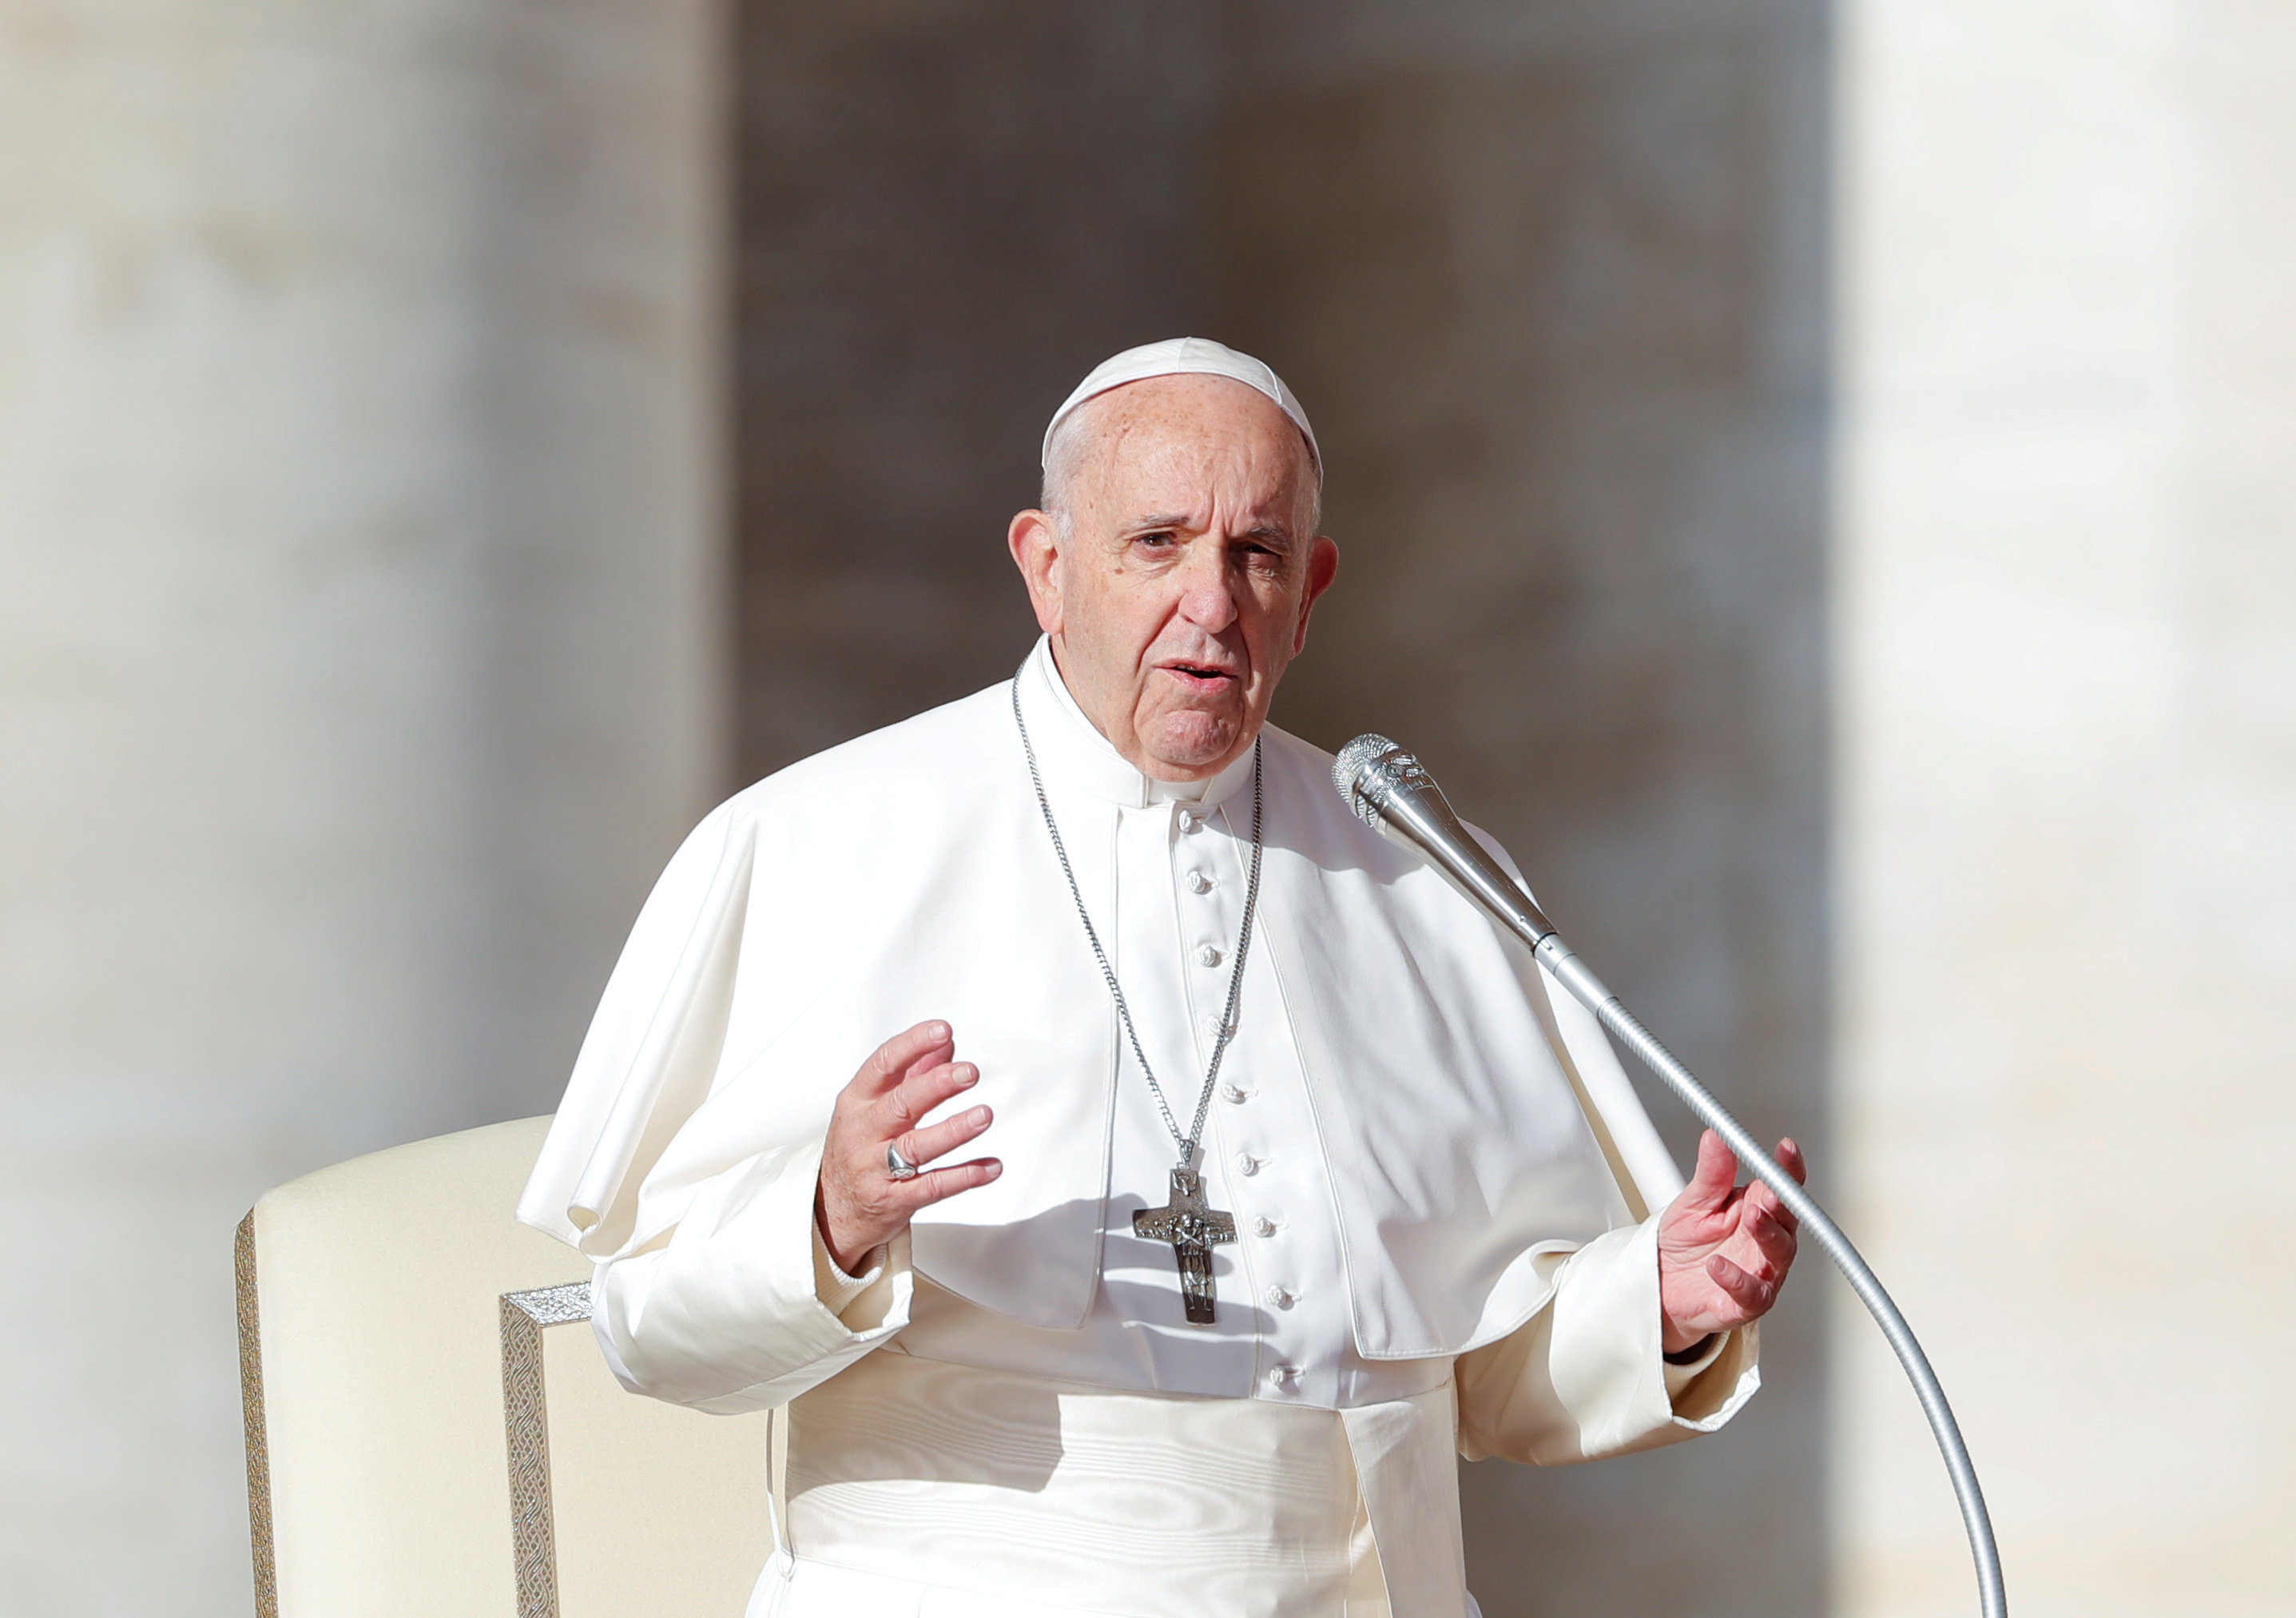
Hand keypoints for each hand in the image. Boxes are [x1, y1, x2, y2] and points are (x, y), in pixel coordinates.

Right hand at [815, 1020, 1000, 1273]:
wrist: (833, 1211)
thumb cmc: (857, 1148)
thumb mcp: (872, 1106)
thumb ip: (911, 1074)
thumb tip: (944, 1045)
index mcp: (857, 1102)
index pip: (883, 1065)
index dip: (913, 1046)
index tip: (942, 1030)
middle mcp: (864, 1133)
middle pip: (900, 1104)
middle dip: (936, 1086)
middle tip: (969, 1072)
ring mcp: (877, 1169)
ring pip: (916, 1148)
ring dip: (953, 1130)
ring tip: (983, 1116)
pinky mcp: (895, 1201)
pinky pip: (933, 1187)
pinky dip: (965, 1176)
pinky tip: (991, 1166)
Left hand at [1656, 1130, 1805, 1353]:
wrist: (1662, 1285)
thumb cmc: (1685, 1245)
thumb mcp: (1694, 1201)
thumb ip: (1712, 1173)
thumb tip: (1716, 1136)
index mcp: (1757, 1209)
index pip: (1781, 1186)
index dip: (1788, 1168)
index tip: (1786, 1149)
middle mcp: (1765, 1241)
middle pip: (1788, 1219)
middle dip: (1784, 1203)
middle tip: (1773, 1189)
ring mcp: (1760, 1272)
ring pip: (1779, 1254)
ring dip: (1768, 1234)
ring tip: (1753, 1217)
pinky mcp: (1744, 1302)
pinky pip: (1749, 1293)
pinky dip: (1736, 1279)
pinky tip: (1718, 1266)